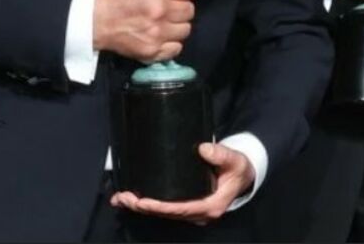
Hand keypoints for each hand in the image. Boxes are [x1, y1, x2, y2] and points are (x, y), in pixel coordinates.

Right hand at [93, 0, 195, 61]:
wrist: (91, 20)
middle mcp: (160, 11)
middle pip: (189, 10)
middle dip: (181, 7)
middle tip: (170, 8)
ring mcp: (157, 33)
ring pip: (185, 29)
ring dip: (177, 26)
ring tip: (165, 23)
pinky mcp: (152, 51)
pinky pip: (176, 48)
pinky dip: (171, 44)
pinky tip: (162, 38)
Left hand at [111, 142, 254, 225]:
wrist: (242, 177)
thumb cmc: (238, 169)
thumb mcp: (235, 160)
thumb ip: (221, 155)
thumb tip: (203, 148)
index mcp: (211, 205)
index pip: (181, 209)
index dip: (161, 207)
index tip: (143, 202)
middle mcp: (199, 213)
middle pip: (167, 214)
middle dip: (144, 207)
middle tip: (124, 197)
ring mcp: (192, 212)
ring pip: (163, 213)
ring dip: (141, 207)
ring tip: (121, 198)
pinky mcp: (186, 206)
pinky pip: (165, 209)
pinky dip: (148, 205)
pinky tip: (131, 200)